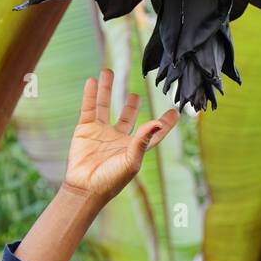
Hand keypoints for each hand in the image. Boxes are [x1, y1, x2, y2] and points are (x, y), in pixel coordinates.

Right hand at [62, 68, 177, 207]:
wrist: (85, 188)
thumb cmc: (111, 181)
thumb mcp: (131, 161)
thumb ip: (143, 140)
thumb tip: (158, 122)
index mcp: (135, 147)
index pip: (154, 132)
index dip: (165, 123)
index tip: (175, 111)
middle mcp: (119, 138)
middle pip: (128, 116)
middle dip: (131, 105)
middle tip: (137, 94)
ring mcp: (101, 132)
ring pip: (106, 105)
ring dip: (107, 89)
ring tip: (109, 72)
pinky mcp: (85, 130)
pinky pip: (89, 108)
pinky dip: (91, 94)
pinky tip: (92, 80)